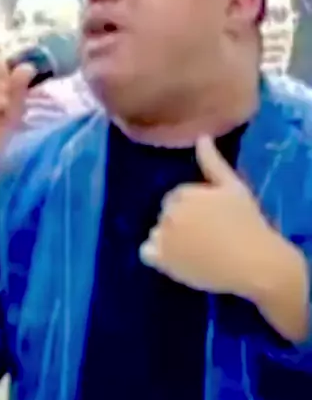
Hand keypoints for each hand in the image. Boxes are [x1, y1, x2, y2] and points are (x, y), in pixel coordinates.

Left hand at [139, 135, 275, 297]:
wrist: (253, 263)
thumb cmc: (247, 223)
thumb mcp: (233, 187)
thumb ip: (212, 162)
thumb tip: (201, 136)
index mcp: (184, 193)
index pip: (176, 197)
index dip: (193, 208)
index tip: (211, 220)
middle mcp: (169, 213)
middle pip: (166, 215)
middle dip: (181, 222)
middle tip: (206, 236)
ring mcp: (164, 237)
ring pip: (157, 233)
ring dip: (169, 240)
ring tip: (194, 250)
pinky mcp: (162, 261)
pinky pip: (146, 253)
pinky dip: (156, 255)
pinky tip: (176, 260)